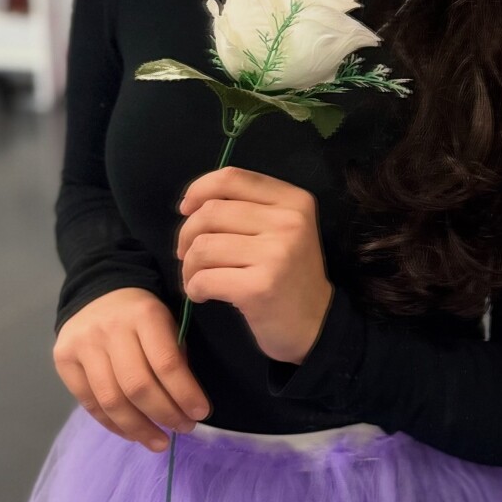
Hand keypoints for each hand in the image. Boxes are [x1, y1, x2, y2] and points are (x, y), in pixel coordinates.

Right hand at [53, 287, 208, 451]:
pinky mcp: (63, 361)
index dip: (185, 393)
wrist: (99, 294)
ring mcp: (83, 346)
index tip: (201, 413)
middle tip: (184, 428)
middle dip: (165, 413)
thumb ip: (176, 354)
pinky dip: (113, 424)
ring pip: (111, 400)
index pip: (166, 362)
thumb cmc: (143, 314)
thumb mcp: (168, 320)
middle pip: (137, 385)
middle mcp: (110, 330)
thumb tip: (187, 402)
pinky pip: (89, 403)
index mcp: (145, 314)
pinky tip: (133, 434)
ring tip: (159, 442)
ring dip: (138, 428)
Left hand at [177, 167, 333, 364]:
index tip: (186, 209)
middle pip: (211, 212)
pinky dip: (193, 288)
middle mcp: (289, 221)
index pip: (232, 178)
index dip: (199, 190)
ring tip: (198, 278)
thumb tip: (190, 204)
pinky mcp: (260, 286)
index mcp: (294, 200)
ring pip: (202, 246)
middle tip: (190, 256)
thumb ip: (246, 208)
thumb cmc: (289, 274)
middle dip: (187, 235)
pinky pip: (203, 278)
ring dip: (188, 266)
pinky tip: (204, 295)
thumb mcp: (281, 230)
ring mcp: (276, 254)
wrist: (315, 324)